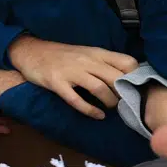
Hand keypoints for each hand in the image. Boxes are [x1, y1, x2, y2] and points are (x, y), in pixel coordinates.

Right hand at [8, 34, 137, 118]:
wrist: (31, 51)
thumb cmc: (61, 55)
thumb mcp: (85, 53)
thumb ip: (103, 63)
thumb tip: (126, 77)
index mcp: (96, 53)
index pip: (126, 62)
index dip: (135, 77)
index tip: (135, 88)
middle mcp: (86, 61)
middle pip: (115, 78)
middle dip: (123, 94)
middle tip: (124, 103)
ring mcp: (71, 72)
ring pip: (100, 89)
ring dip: (109, 103)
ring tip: (110, 109)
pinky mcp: (57, 83)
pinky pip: (76, 100)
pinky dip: (90, 110)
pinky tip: (97, 115)